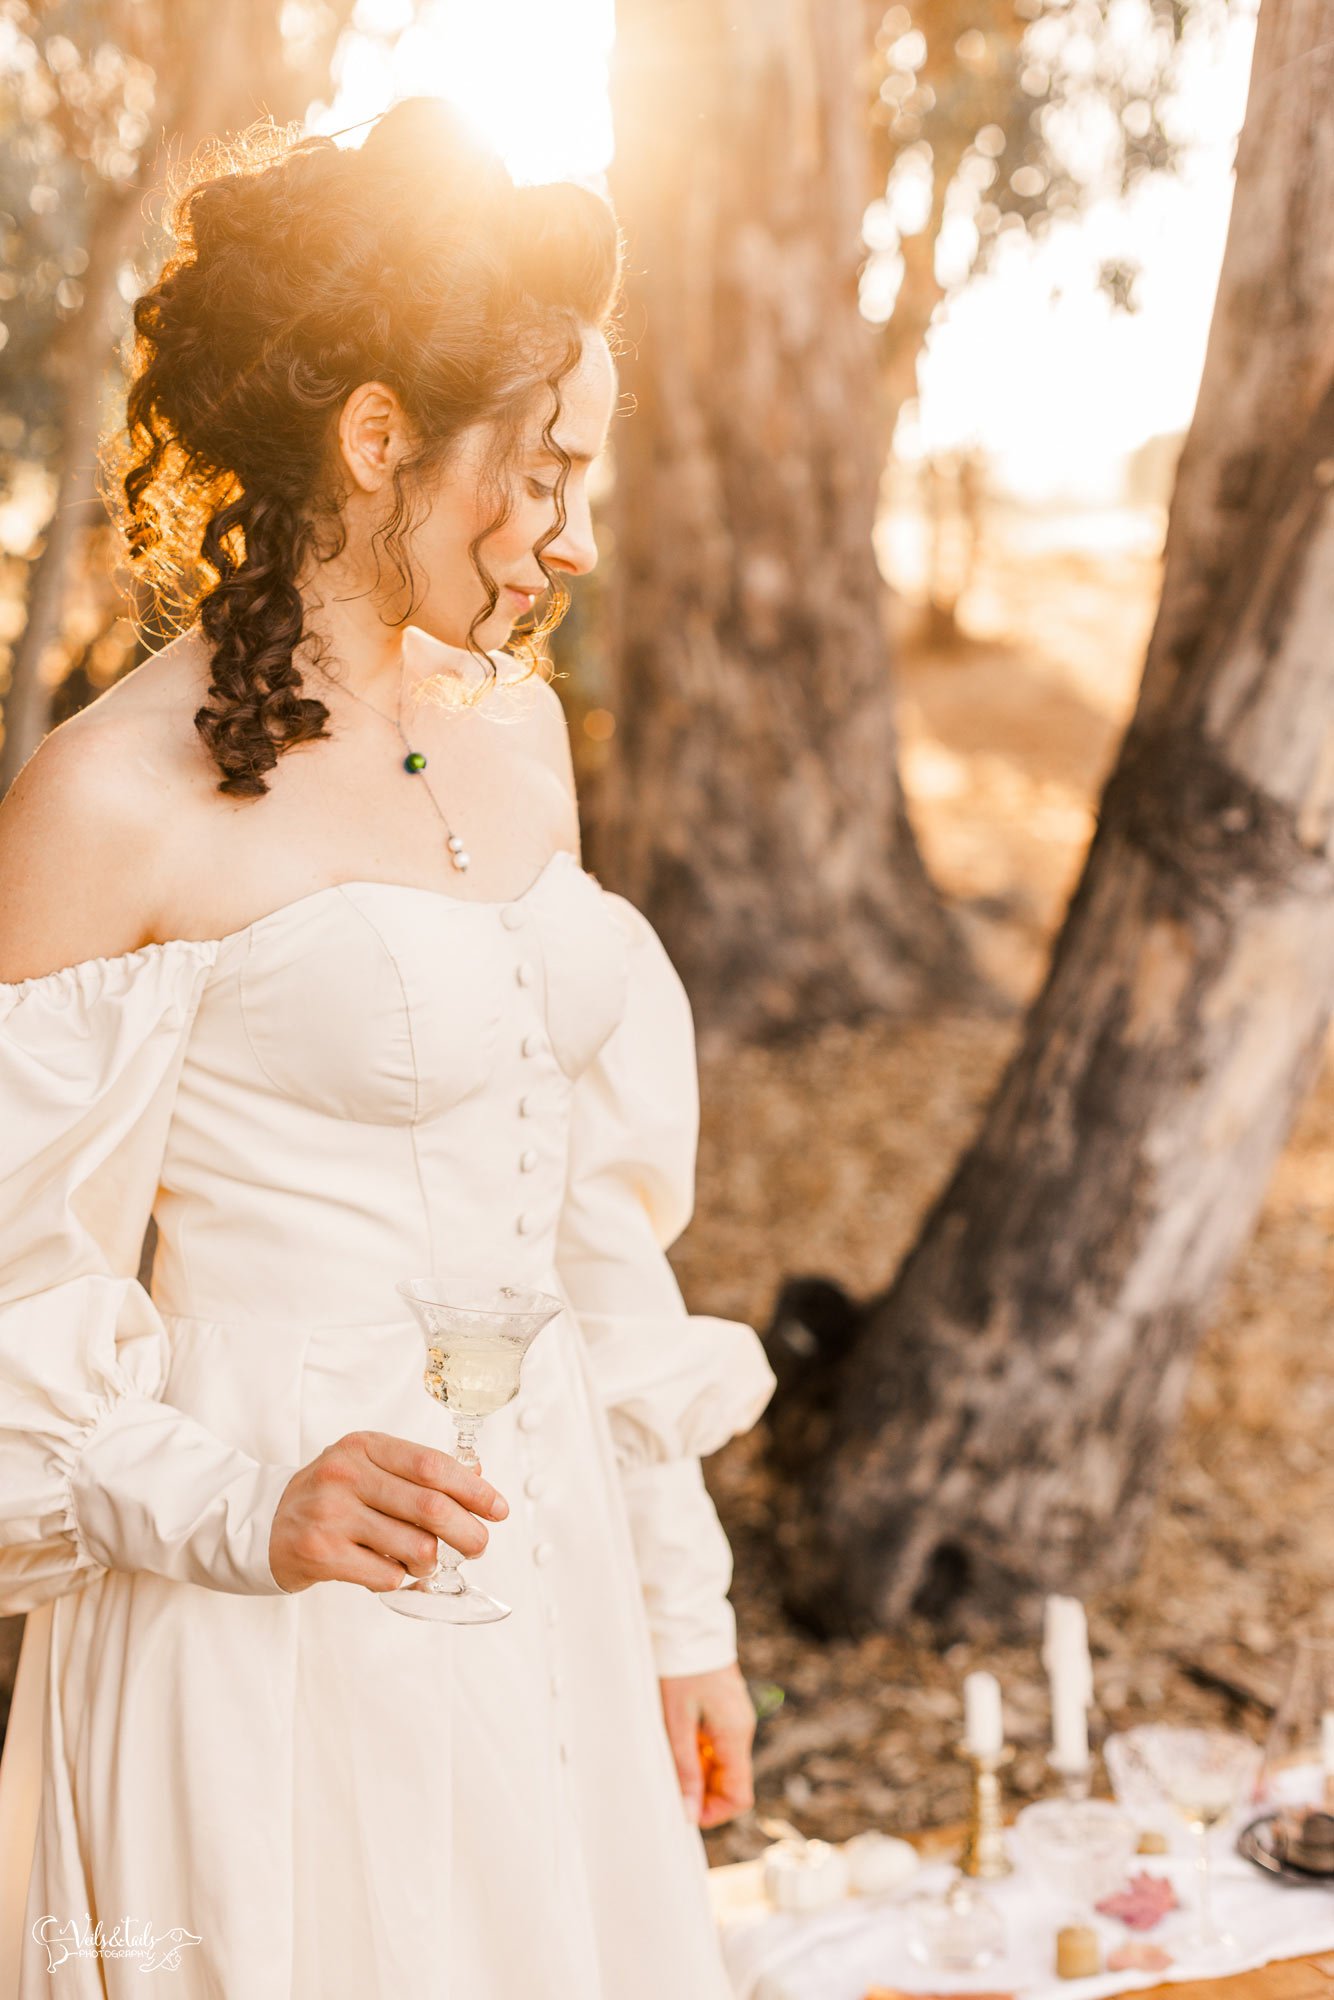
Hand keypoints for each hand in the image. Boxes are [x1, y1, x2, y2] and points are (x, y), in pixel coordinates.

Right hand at [268, 1430, 508, 1593]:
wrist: (263, 1523)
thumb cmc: (330, 1495)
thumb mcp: (369, 1466)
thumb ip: (418, 1471)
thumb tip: (479, 1477)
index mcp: (365, 1446)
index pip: (433, 1465)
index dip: (474, 1490)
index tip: (498, 1509)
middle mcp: (346, 1475)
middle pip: (431, 1507)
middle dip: (468, 1532)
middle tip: (478, 1546)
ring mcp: (331, 1514)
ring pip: (415, 1547)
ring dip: (430, 1562)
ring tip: (422, 1561)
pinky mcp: (320, 1554)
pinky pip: (386, 1576)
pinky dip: (399, 1580)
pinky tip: (390, 1572)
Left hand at [659, 1662, 755, 1828]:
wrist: (688, 1625)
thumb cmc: (680, 1671)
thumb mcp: (676, 1722)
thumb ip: (685, 1769)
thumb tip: (689, 1814)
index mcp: (734, 1736)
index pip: (739, 1796)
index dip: (714, 1812)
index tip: (684, 1808)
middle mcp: (741, 1730)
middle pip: (730, 1782)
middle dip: (701, 1790)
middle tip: (670, 1778)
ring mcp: (736, 1719)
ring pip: (721, 1764)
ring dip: (697, 1769)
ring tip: (669, 1750)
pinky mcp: (726, 1710)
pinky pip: (716, 1744)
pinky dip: (698, 1750)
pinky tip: (676, 1734)